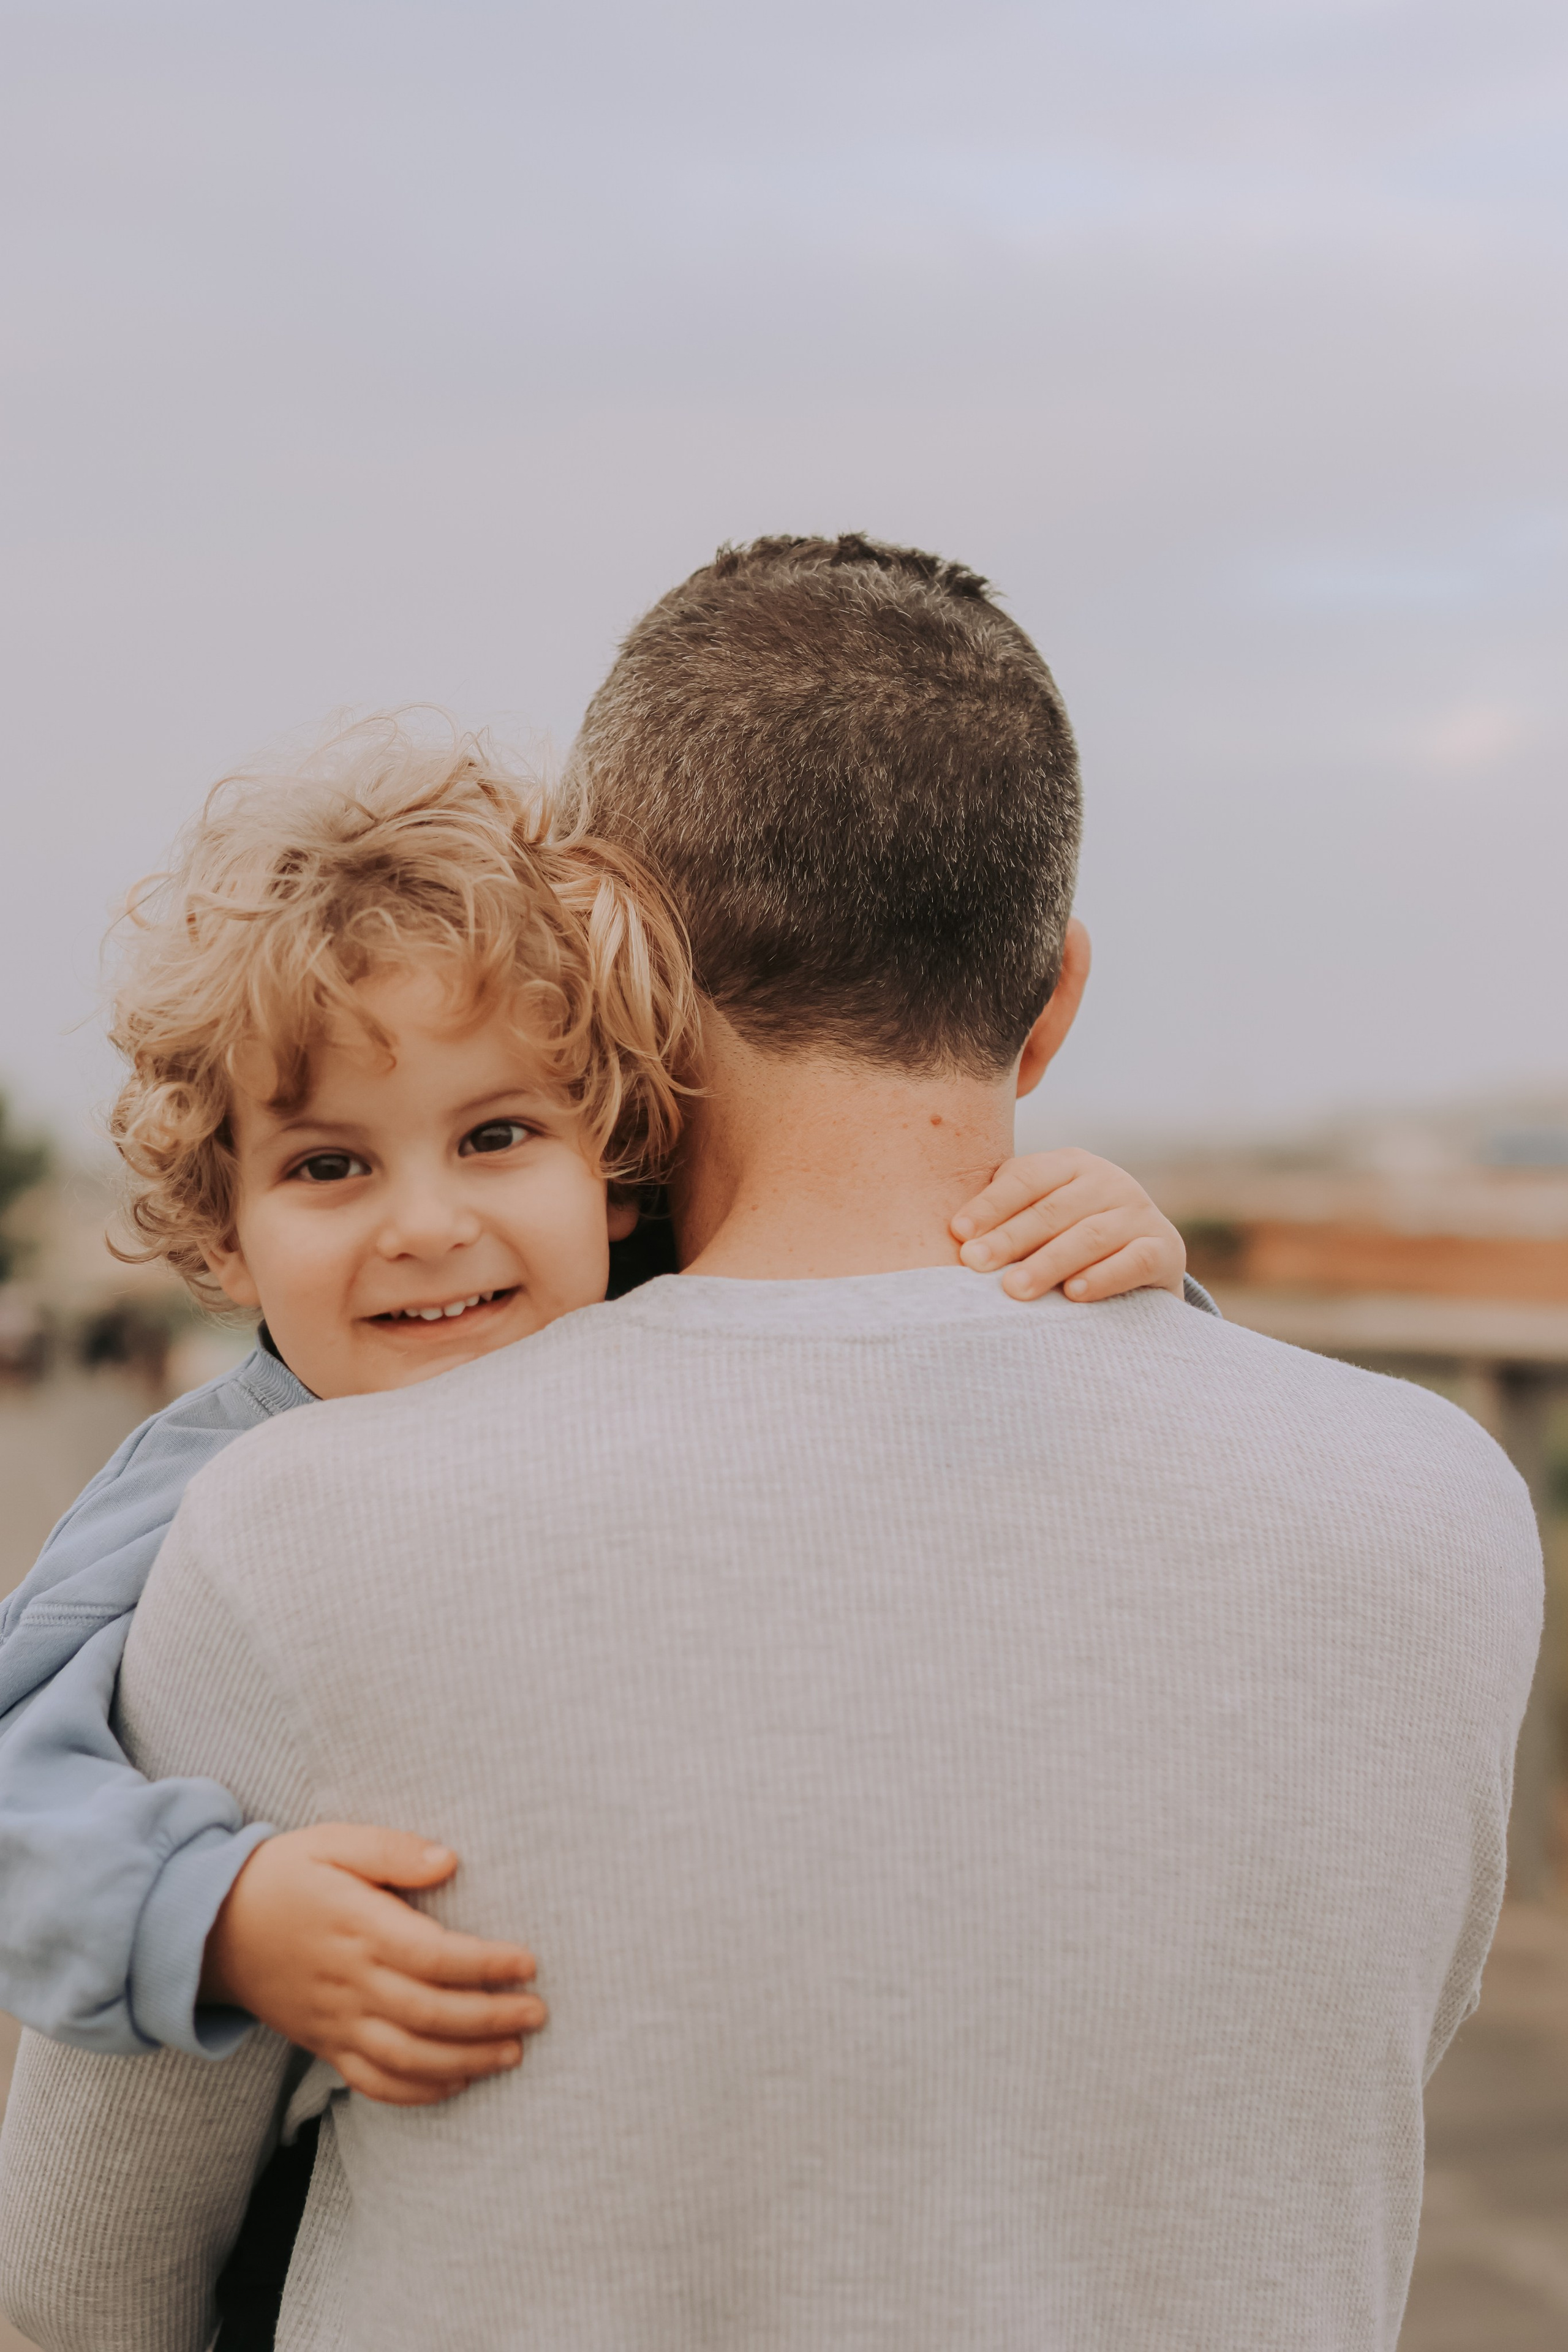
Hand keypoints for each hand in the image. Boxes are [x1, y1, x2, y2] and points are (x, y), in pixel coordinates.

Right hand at [200, 1824, 545, 2106]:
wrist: (211, 1929)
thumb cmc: (282, 1876)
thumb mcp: (332, 1842)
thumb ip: (392, 1851)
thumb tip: (449, 1861)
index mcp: (359, 1929)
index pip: (435, 1957)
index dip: (486, 1965)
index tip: (529, 1964)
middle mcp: (350, 1983)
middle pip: (431, 2014)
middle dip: (490, 2019)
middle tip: (537, 2014)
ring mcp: (336, 2022)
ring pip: (408, 2057)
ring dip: (465, 2061)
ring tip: (512, 2054)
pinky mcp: (324, 2044)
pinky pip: (373, 2082)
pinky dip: (417, 2091)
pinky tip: (455, 2083)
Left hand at [950, 1148, 1185, 1302]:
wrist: (1141, 1263)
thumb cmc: (1066, 1238)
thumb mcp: (1039, 1216)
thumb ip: (1007, 1212)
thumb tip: (957, 1235)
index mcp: (1071, 1164)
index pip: (1026, 1179)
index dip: (990, 1205)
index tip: (958, 1233)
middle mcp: (1108, 1181)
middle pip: (1052, 1210)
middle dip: (1010, 1238)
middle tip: (974, 1264)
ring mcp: (1139, 1212)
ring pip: (1090, 1236)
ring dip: (1049, 1263)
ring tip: (1015, 1289)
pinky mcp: (1166, 1248)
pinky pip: (1134, 1260)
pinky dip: (1104, 1276)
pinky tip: (1075, 1294)